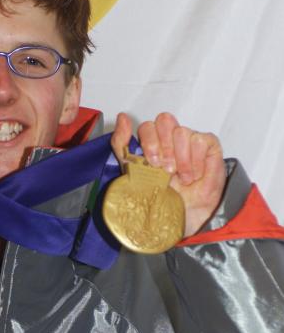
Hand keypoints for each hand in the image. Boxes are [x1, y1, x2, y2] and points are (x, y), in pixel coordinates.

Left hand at [111, 112, 226, 237]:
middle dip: (163, 146)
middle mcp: (172, 138)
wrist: (185, 215)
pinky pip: (200, 140)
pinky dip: (195, 161)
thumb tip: (122, 117)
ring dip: (180, 159)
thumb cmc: (163, 197)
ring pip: (182, 131)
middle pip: (165, 120)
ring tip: (182, 178)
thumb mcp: (134, 172)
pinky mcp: (209, 145)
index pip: (147, 126)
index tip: (152, 163)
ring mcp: (191, 139)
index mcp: (154, 142)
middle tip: (166, 169)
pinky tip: (194, 175)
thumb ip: (123, 145)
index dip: (149, 142)